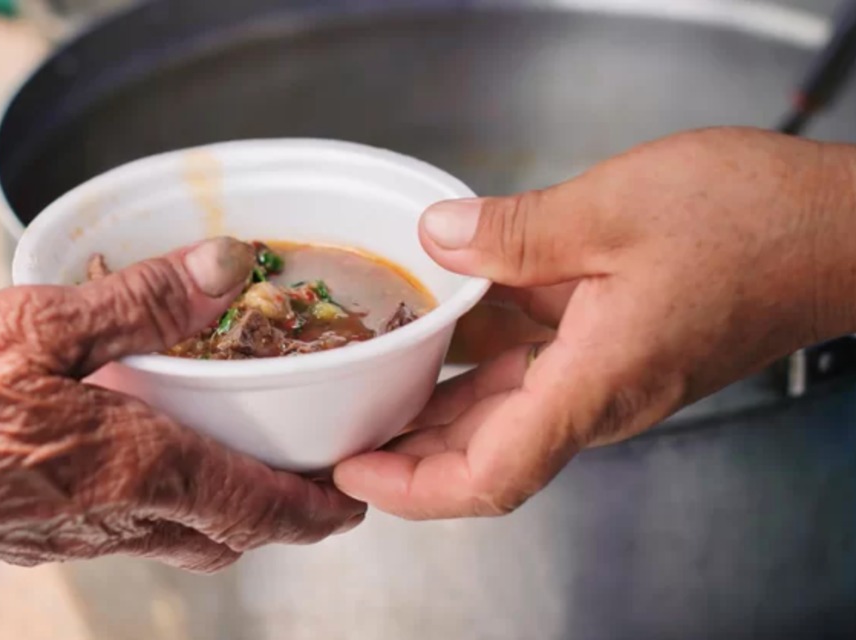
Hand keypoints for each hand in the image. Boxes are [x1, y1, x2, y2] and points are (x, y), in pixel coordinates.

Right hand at [0, 238, 362, 639]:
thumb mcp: (37, 324)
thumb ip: (140, 300)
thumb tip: (229, 265)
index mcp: (138, 466)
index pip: (260, 506)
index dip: (315, 509)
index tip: (350, 501)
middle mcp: (118, 516)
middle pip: (226, 530)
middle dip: (273, 509)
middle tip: (300, 469)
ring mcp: (73, 536)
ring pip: (176, 534)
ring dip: (218, 504)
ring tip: (229, 454)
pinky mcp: (33, 535)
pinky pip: (123, 526)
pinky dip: (157, 498)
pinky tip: (131, 449)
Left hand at [334, 127, 855, 518]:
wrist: (838, 229)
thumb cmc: (755, 225)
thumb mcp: (617, 208)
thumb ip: (516, 232)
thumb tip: (438, 239)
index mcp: (596, 383)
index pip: (490, 476)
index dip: (413, 487)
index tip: (355, 471)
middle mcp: (597, 397)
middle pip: (482, 452)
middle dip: (404, 446)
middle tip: (338, 419)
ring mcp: (605, 377)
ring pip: (500, 410)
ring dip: (434, 400)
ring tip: (369, 374)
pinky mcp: (612, 348)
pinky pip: (530, 367)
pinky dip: (479, 354)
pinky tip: (441, 318)